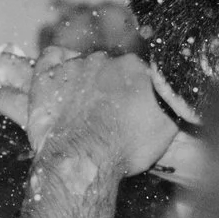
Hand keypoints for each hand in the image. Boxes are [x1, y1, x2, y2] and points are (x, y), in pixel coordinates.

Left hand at [24, 46, 177, 178]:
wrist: (82, 160)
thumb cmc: (124, 148)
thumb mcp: (166, 128)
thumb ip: (171, 103)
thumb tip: (172, 94)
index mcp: (135, 68)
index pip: (137, 71)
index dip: (134, 90)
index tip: (131, 106)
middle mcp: (104, 60)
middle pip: (109, 67)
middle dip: (109, 85)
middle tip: (106, 111)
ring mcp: (73, 66)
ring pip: (81, 64)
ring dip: (83, 80)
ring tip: (81, 107)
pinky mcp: (46, 76)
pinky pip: (50, 57)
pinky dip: (54, 64)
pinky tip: (57, 78)